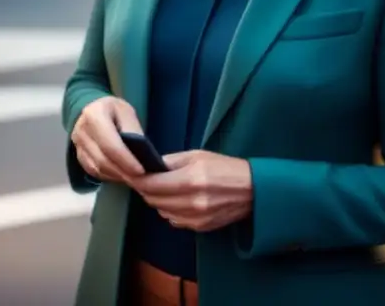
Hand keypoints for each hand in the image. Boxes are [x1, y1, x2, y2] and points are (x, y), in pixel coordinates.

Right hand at [70, 96, 145, 182]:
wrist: (94, 109)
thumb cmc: (114, 110)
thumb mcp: (128, 113)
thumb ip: (134, 132)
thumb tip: (141, 157)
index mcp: (94, 115)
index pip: (110, 145)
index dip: (126, 160)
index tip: (141, 171)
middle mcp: (81, 131)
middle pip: (102, 160)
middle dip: (123, 172)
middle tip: (141, 179)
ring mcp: (77, 145)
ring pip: (97, 169)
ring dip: (116, 176)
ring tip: (134, 178)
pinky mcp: (79, 156)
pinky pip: (93, 171)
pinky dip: (109, 176)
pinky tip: (121, 176)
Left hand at [131, 150, 252, 232]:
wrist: (252, 190)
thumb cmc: (224, 168)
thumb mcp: (197, 155)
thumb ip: (171, 161)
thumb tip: (149, 166)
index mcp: (190, 179)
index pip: (151, 184)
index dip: (138, 180)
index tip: (132, 174)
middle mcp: (191, 202)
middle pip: (153, 200)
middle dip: (146, 189)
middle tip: (145, 180)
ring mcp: (196, 217)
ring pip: (161, 211)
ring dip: (157, 200)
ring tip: (162, 189)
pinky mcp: (199, 227)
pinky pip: (174, 220)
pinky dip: (170, 210)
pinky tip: (177, 200)